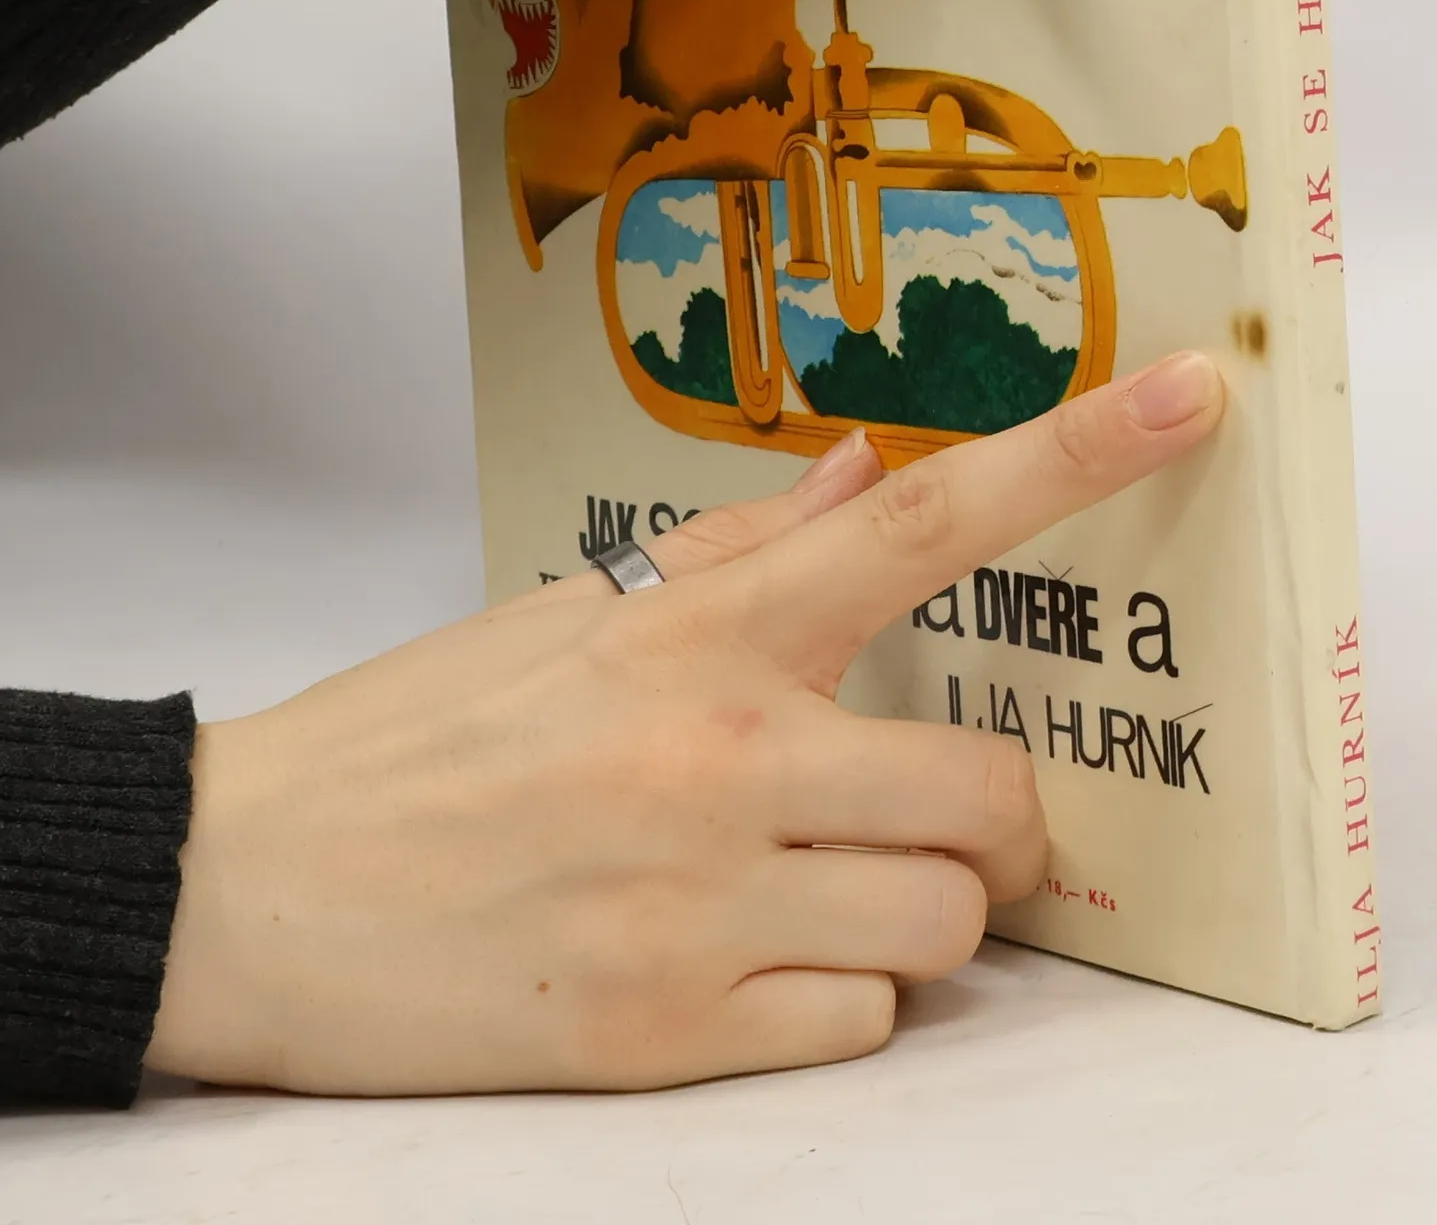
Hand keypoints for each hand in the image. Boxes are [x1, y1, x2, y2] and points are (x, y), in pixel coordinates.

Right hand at [144, 352, 1221, 1093]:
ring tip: (823, 890)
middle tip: (944, 809)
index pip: (925, 517)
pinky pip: (861, 1029)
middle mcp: (721, 759)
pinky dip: (842, 1000)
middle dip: (999, 815)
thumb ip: (735, 550)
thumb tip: (863, 474)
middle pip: (994, 791)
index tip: (1191, 399)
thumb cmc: (414, 734)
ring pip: (948, 929)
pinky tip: (752, 962)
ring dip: (921, 913)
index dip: (1079, 452)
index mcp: (698, 633)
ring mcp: (700, 908)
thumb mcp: (564, 612)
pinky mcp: (667, 1038)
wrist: (245, 889)